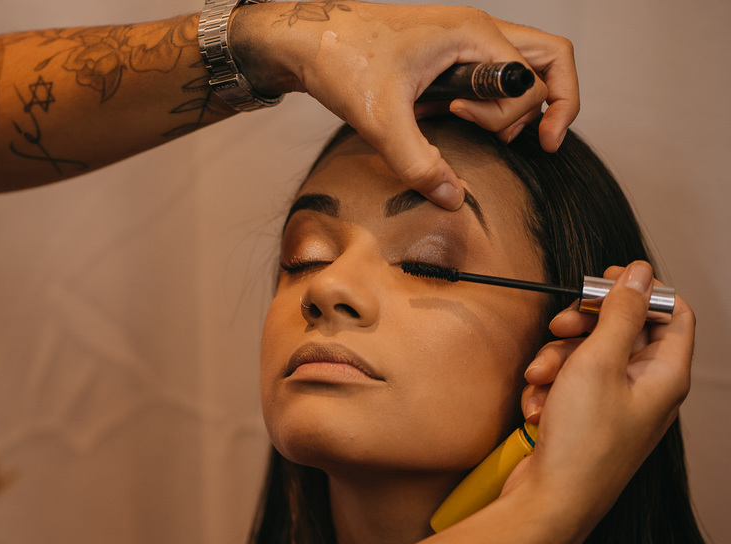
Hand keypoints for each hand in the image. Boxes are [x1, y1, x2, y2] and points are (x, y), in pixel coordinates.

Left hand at [231, 2, 577, 208]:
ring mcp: (465, 38)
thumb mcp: (380, 120)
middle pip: (552, 59)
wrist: (306, 37)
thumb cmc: (341, 60)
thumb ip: (418, 162)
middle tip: (539, 142)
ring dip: (515, 103)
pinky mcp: (449, 51)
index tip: (466, 127)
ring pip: (526, 64)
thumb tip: (450, 197)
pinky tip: (450, 117)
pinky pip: (494, 72)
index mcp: (473, 35)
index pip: (532, 80)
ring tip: (470, 125)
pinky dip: (488, 100)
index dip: (511, 117)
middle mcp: (477, 30)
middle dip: (553, 104)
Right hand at [513, 262, 693, 529]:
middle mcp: (648, 390)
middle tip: (559, 325)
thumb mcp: (597, 362)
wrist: (549, 503)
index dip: (641, 292)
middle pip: (624, 332)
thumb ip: (620, 314)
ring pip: (589, 358)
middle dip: (584, 327)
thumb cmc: (581, 443)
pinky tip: (536, 407)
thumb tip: (641, 274)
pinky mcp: (588, 422)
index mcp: (666, 375)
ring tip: (538, 380)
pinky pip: (570, 387)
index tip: (604, 282)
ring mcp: (617, 408)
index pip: (672, 313)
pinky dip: (549, 389)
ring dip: (556, 360)